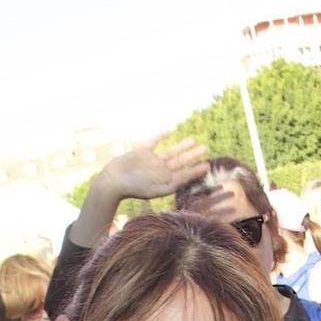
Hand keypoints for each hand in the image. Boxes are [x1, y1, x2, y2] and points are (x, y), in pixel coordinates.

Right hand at [95, 134, 211, 203]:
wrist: (113, 181)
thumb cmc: (133, 189)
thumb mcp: (156, 189)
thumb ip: (172, 185)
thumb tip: (189, 181)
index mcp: (165, 182)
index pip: (184, 175)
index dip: (195, 170)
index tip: (207, 165)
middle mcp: (161, 171)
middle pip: (180, 162)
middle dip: (192, 155)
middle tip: (205, 148)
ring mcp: (152, 161)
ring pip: (171, 152)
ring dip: (182, 146)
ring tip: (193, 140)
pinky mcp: (142, 152)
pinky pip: (154, 142)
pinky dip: (162, 136)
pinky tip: (171, 130)